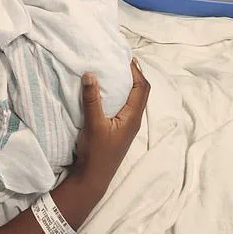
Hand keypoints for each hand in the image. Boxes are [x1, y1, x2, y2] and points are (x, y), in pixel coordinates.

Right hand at [72, 60, 148, 192]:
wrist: (93, 178)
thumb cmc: (96, 152)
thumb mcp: (93, 124)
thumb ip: (92, 99)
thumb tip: (90, 73)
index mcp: (132, 117)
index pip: (142, 88)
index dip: (136, 71)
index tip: (125, 56)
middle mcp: (133, 119)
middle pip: (141, 91)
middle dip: (134, 74)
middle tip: (121, 59)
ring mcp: (127, 124)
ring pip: (133, 98)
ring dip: (128, 83)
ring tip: (114, 69)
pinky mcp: (118, 127)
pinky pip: (124, 104)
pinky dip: (120, 92)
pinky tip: (107, 89)